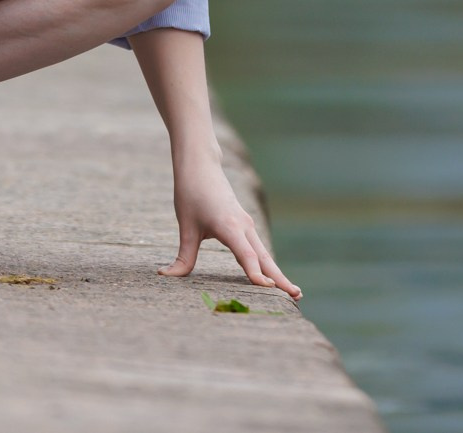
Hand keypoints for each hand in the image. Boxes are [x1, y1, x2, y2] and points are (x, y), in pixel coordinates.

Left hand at [162, 159, 300, 298]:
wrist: (201, 166)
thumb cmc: (192, 193)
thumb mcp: (186, 226)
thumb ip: (183, 256)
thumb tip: (166, 276)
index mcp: (229, 226)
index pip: (247, 255)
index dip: (255, 273)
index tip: (266, 287)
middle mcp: (244, 226)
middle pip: (264, 258)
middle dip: (280, 278)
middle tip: (296, 296)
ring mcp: (246, 225)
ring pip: (264, 254)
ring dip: (277, 273)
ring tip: (293, 292)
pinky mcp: (244, 225)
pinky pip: (258, 249)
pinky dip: (267, 264)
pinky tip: (272, 277)